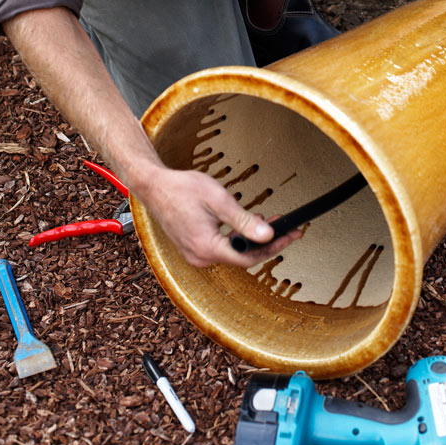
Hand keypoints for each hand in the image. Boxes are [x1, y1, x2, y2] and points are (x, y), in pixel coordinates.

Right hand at [137, 165, 301, 267]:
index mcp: (207, 247)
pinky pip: (222, 248)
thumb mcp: (218, 200)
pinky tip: (248, 224)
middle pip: (243, 257)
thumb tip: (267, 235)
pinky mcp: (194, 248)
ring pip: (233, 252)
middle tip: (287, 228)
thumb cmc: (182, 189)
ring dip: (252, 240)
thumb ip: (243, 220)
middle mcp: (200, 257)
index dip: (273, 248)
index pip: (248, 257)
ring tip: (270, 221)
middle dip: (267, 243)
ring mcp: (196, 255)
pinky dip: (238, 238)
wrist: (155, 187)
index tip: (290, 235)